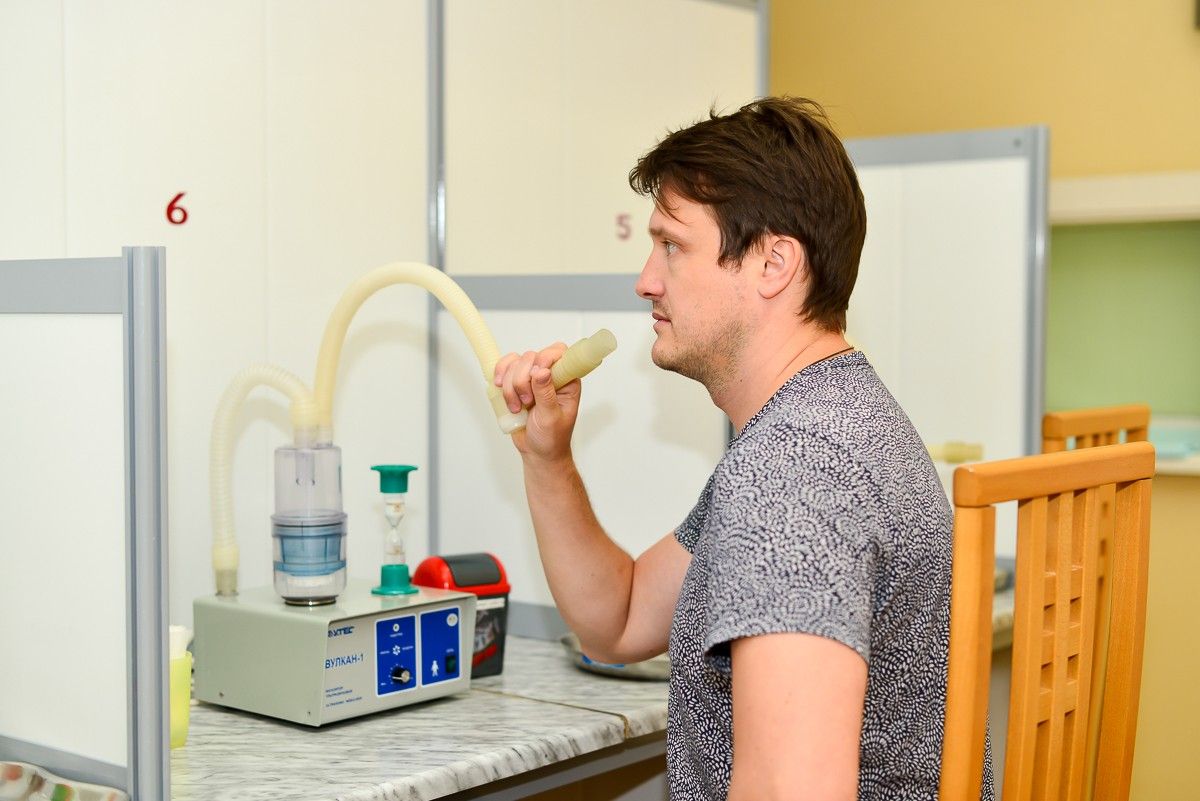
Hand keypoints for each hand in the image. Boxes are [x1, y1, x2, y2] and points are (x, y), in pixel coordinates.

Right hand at [492, 343, 580, 462]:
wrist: (537, 451)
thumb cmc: (551, 437)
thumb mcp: (551, 418)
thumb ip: (546, 394)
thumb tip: (542, 371)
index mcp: (567, 381)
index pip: (559, 353)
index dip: (545, 358)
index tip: (535, 374)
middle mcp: (551, 375)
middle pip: (532, 357)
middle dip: (522, 380)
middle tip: (526, 402)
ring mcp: (532, 377)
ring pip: (516, 363)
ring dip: (510, 385)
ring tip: (516, 407)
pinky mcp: (517, 381)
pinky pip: (505, 367)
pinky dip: (500, 376)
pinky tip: (500, 388)